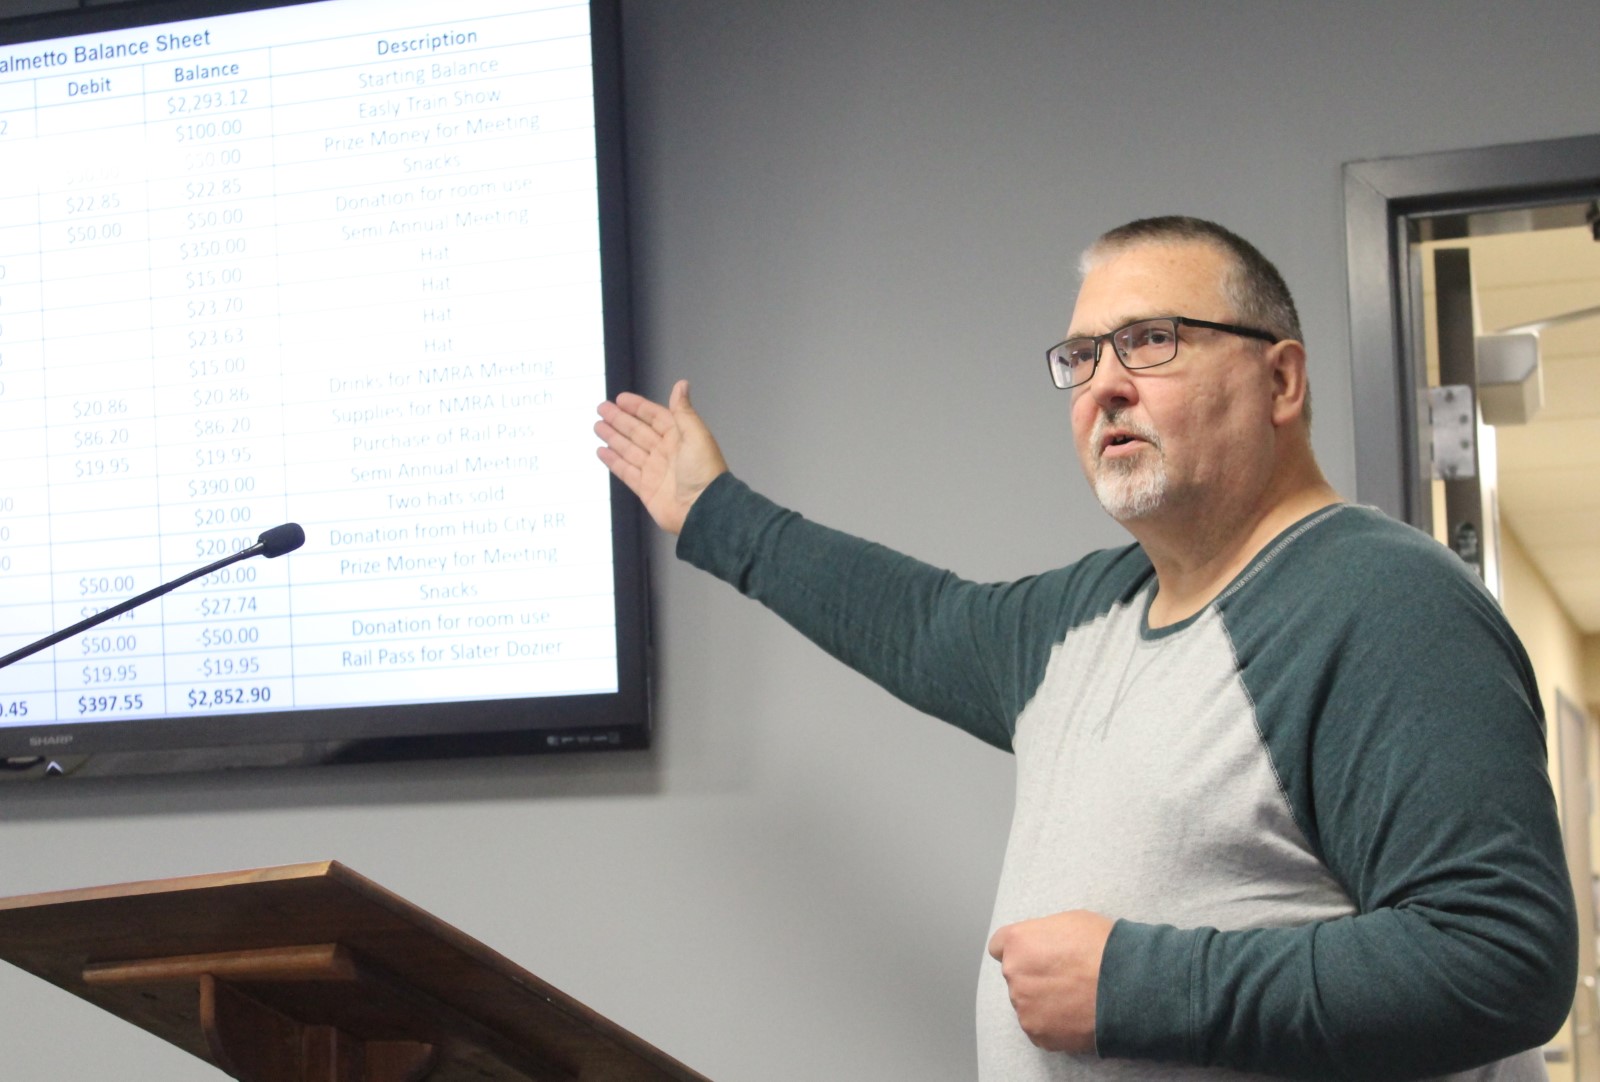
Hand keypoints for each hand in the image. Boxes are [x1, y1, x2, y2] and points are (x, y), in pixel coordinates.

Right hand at [595, 380, 728, 534]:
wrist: (703, 510)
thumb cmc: (704, 473)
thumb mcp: (696, 436)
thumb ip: (683, 411)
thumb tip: (681, 384)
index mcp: (680, 437)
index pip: (655, 417)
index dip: (638, 407)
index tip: (620, 398)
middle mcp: (666, 452)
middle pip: (638, 431)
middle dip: (620, 420)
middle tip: (602, 409)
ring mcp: (655, 471)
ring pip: (629, 449)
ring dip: (613, 437)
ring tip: (597, 426)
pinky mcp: (646, 489)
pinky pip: (626, 472)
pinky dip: (613, 461)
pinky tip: (602, 451)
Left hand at [987, 910, 1113, 1052]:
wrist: (1128, 985)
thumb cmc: (1104, 947)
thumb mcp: (1070, 921)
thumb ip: (1043, 935)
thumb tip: (1042, 945)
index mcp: (1017, 942)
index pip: (999, 946)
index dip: (1019, 950)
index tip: (1033, 955)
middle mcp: (1014, 974)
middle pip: (1016, 976)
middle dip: (1034, 977)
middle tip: (1064, 979)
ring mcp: (1024, 1006)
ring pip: (1027, 1003)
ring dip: (1043, 1002)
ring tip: (1074, 999)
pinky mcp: (1037, 1033)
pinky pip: (1040, 1027)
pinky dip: (1054, 1024)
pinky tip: (1075, 1015)